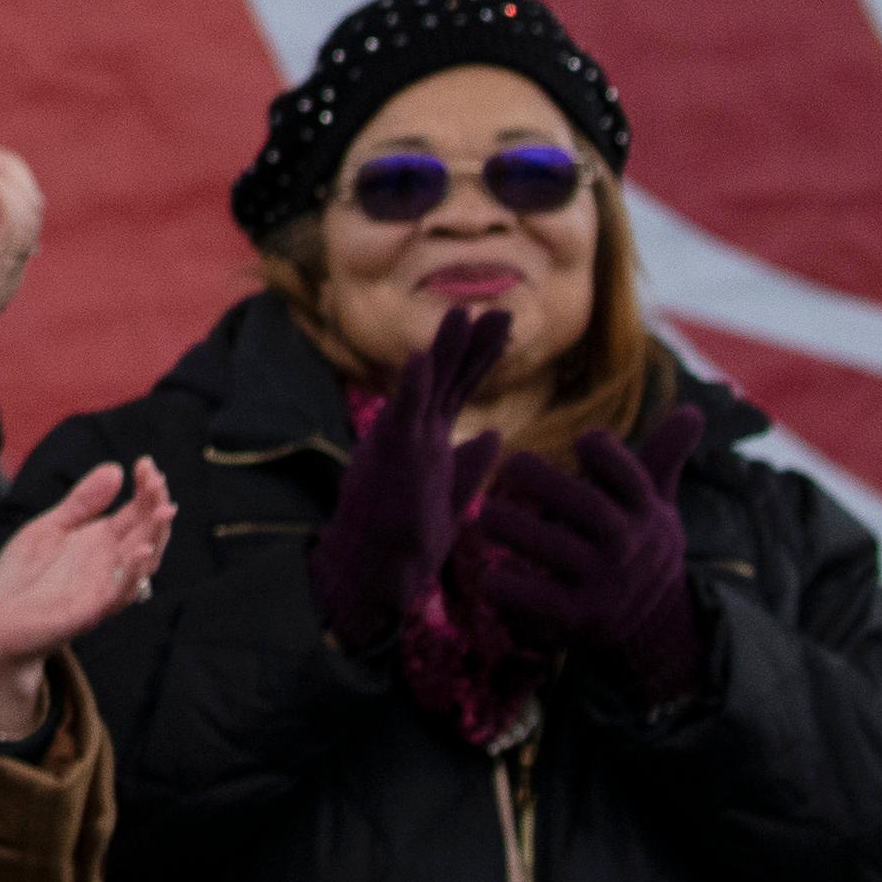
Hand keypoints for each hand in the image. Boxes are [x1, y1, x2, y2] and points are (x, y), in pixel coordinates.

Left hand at [0, 457, 174, 736]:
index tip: (146, 463)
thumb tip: (116, 469)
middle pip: (146, 534)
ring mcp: (101, 589)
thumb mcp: (49, 528)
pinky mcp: (87, 613)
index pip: (136, 513)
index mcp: (102, 542)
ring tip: (164, 510)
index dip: (145, 489)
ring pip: (141, 566)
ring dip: (155, 538)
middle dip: (155, 507)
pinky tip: (141, 552)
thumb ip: (80, 503)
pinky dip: (132, 575)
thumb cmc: (24, 578)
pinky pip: (117, 595)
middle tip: (157, 480)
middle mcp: (109, 565)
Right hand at [309, 307, 510, 653]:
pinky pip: (402, 415)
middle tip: (500, 309)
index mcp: (431, 440)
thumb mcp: (453, 498)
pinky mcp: (388, 457)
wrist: (375, 573)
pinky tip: (422, 356)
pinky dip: (412, 385)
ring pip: (426, 387)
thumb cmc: (406, 542)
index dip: (482, 358)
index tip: (506, 326)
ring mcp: (401, 442)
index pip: (460, 388)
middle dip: (473, 344)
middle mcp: (416, 433)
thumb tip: (496, 434)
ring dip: (444, 350)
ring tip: (461, 313)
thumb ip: (472, 464)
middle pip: (449, 379)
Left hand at [448, 401, 708, 701]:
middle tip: (510, 465)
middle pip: (590, 509)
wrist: (653, 627)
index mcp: (644, 512)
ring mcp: (604, 584)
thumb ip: (663, 455)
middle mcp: (627, 546)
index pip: (631, 476)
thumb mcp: (656, 503)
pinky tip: (488, 577)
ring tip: (486, 514)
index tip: (582, 440)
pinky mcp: (580, 618)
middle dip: (547, 482)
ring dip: (517, 528)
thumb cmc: (639, 545)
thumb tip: (694, 410)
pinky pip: (542, 602)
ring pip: (559, 550)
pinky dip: (513, 588)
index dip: (608, 454)